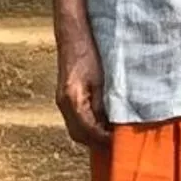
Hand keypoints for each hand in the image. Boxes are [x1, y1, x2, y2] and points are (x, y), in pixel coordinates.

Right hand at [54, 26, 109, 149]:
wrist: (73, 37)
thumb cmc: (89, 54)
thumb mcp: (102, 80)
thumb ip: (103, 105)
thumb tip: (110, 126)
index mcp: (73, 100)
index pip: (89, 131)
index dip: (105, 139)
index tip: (119, 143)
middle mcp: (64, 104)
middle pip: (79, 135)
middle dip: (98, 142)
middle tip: (117, 142)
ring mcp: (62, 102)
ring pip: (76, 130)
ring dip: (92, 136)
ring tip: (110, 134)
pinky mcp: (64, 98)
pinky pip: (75, 120)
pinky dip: (88, 126)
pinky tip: (101, 122)